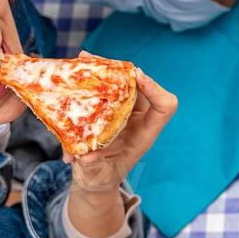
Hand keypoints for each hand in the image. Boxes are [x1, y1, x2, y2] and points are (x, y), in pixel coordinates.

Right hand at [68, 64, 176, 193]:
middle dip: (120, 70)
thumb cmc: (100, 178)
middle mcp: (137, 118)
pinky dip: (90, 78)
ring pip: (120, 83)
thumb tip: (85, 157)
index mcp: (145, 133)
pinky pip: (103, 88)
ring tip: (83, 59)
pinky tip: (74, 71)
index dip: (155, 89)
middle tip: (95, 60)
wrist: (92, 178)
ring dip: (102, 69)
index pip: (164, 107)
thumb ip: (93, 169)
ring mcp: (122, 111)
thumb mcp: (96, 177)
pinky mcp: (107, 108)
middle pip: (139, 86)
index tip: (136, 77)